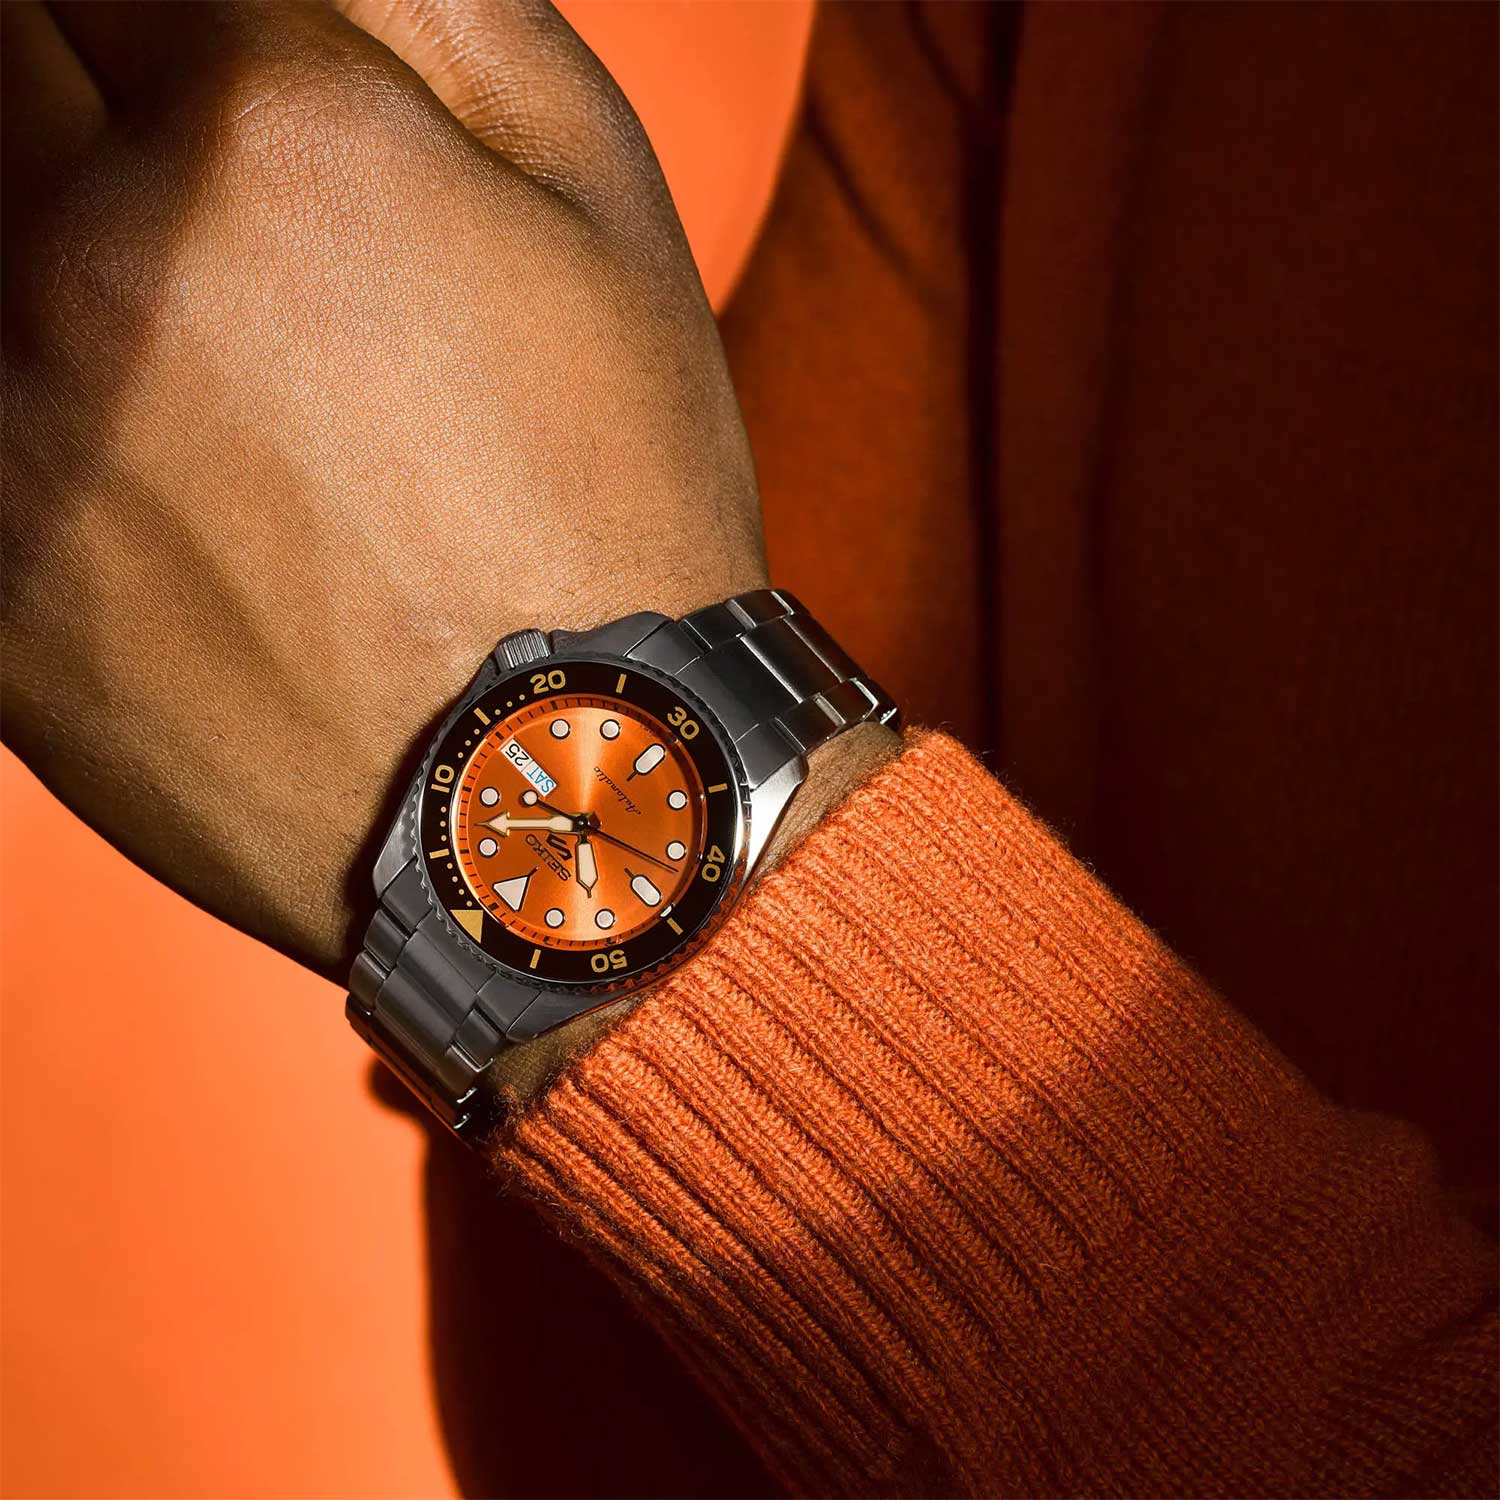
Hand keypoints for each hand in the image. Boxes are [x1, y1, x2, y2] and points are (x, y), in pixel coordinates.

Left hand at [2, 0, 767, 978]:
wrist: (572, 790)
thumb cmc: (615, 502)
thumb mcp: (597, 199)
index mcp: (269, 130)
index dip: (164, 23)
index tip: (209, 80)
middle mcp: (100, 257)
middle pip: (9, 64)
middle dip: (93, 96)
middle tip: (223, 217)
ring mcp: (17, 433)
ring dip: (67, 247)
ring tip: (205, 349)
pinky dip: (50, 395)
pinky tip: (177, 473)